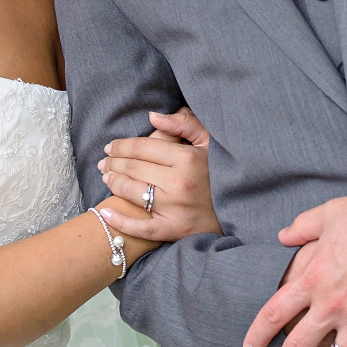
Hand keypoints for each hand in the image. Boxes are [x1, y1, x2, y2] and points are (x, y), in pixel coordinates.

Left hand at [96, 108, 219, 242]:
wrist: (241, 208)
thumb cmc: (221, 171)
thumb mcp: (209, 142)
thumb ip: (183, 124)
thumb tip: (152, 116)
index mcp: (187, 159)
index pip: (141, 148)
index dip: (121, 146)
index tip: (110, 146)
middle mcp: (179, 183)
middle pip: (133, 169)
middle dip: (113, 163)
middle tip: (104, 162)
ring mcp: (176, 209)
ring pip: (132, 192)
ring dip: (113, 183)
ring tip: (106, 177)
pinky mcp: (175, 230)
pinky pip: (141, 227)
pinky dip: (120, 221)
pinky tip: (105, 212)